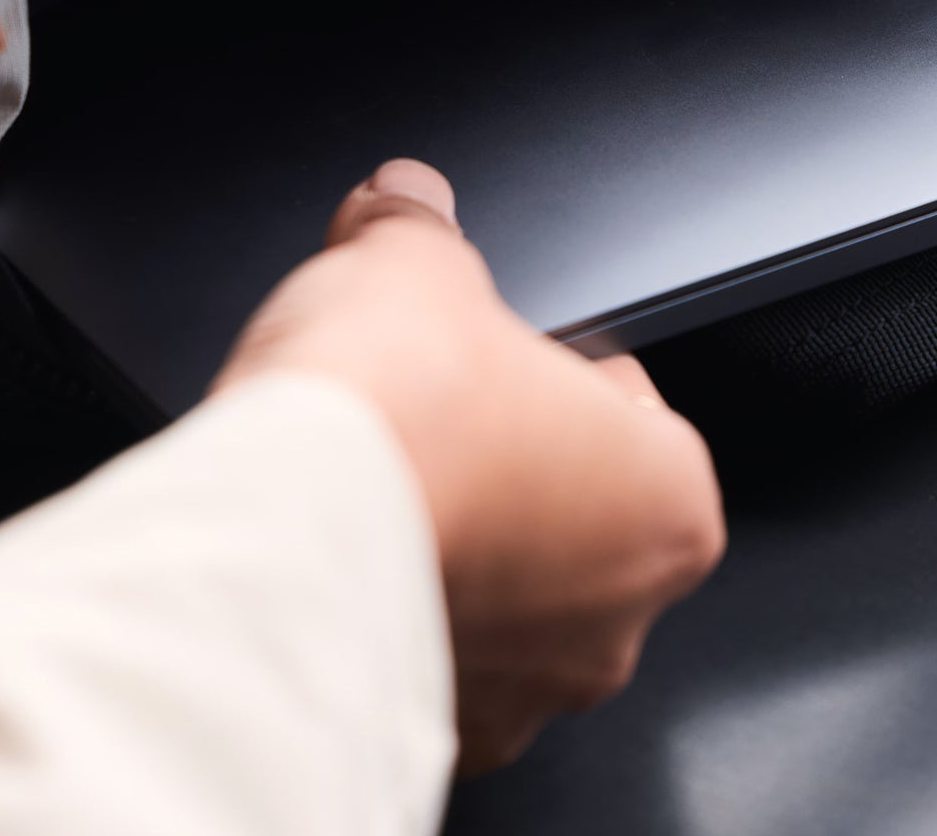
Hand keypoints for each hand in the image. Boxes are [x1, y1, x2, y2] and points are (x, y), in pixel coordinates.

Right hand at [215, 159, 726, 773]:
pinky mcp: (428, 738)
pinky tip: (344, 555)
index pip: (638, 410)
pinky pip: (428, 661)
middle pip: (575, 511)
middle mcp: (613, 621)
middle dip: (508, 461)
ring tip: (382, 483)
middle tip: (437, 413)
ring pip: (505, 600)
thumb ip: (420, 224)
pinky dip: (393, 612)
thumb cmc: (384, 417)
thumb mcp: (411, 258)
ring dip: (455, 545)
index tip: (505, 351)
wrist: (269, 535)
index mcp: (667, 503)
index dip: (563, 365)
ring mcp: (521, 691)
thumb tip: (405, 198)